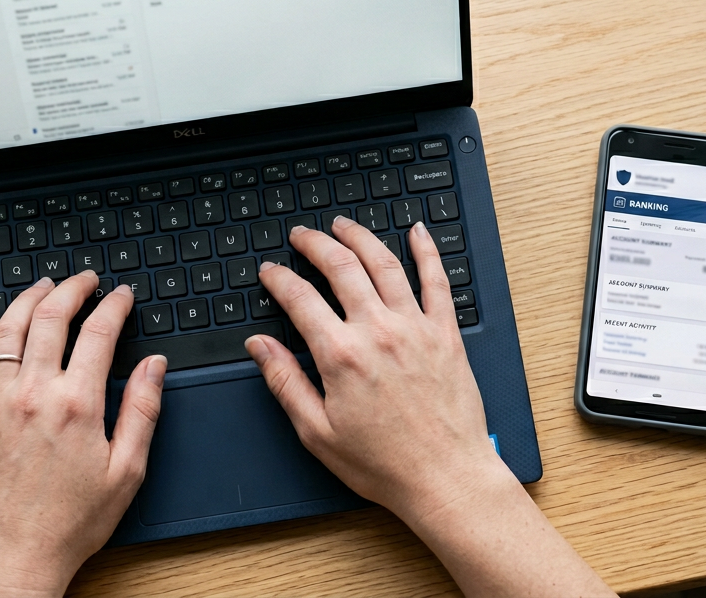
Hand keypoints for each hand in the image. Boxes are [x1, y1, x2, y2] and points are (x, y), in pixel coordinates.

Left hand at [0, 272, 166, 597]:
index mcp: (77, 405)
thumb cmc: (70, 523)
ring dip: (29, 299)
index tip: (121, 295)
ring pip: (9, 330)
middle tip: (86, 279)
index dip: (114, 305)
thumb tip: (154, 366)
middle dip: (72, 288)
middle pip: (51, 317)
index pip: (98, 332)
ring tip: (45, 285)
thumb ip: (142, 410)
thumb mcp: (126, 471)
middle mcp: (33, 395)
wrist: (13, 557)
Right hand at [247, 218, 612, 596]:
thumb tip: (259, 346)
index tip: (271, 271)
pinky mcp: (446, 334)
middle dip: (316, 244)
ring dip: (360, 237)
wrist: (445, 478)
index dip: (280, 278)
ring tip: (343, 226)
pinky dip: (426, 252)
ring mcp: (416, 328)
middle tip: (302, 235)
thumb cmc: (383, 464)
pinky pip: (436, 281)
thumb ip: (285, 381)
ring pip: (385, 264)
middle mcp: (378, 332)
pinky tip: (417, 232)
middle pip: (341, 267)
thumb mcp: (317, 431)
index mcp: (341, 356)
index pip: (300, 299)